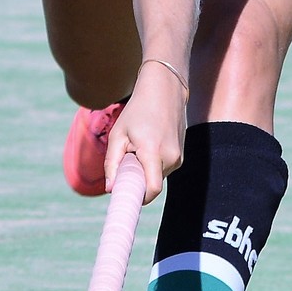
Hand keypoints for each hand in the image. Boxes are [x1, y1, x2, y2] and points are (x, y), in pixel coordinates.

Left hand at [102, 61, 188, 201]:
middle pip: (150, 183)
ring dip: (144, 168)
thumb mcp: (118, 134)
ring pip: (156, 176)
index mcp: (153, 152)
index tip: (125, 200)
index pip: (152, 190)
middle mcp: (171, 158)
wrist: (165, 90)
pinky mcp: (181, 155)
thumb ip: (112, 163)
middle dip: (136, 178)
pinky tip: (148, 143)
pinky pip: (162, 168)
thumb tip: (110, 189)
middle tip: (126, 156)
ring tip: (138, 145)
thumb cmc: (137, 111)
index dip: (138, 199)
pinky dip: (152, 163)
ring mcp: (179, 157)